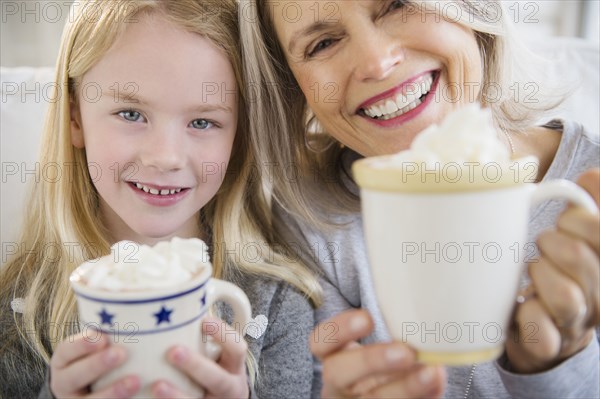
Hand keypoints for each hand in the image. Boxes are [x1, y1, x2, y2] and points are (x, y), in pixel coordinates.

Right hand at [50, 331, 139, 397]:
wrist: (87, 388)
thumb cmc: (99, 355)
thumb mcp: (96, 344)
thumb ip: (109, 330)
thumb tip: (130, 300)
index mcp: (64, 360)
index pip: (66, 350)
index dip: (82, 344)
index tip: (103, 338)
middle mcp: (64, 383)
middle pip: (74, 377)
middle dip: (96, 365)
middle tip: (120, 354)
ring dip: (112, 392)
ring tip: (136, 381)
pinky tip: (137, 397)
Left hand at [151, 317, 248, 398]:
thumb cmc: (213, 370)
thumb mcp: (218, 354)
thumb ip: (201, 335)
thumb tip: (179, 297)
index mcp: (234, 366)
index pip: (237, 348)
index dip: (223, 335)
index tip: (203, 321)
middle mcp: (228, 387)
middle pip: (218, 379)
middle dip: (196, 366)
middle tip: (173, 351)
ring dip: (177, 395)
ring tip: (156, 385)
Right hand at [311, 309, 445, 397]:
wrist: (382, 394)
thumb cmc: (384, 368)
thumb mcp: (381, 351)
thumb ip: (397, 339)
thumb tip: (429, 338)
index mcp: (334, 359)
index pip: (320, 342)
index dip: (339, 330)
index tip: (368, 319)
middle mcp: (338, 385)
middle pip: (338, 373)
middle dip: (370, 360)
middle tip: (405, 352)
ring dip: (404, 387)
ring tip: (431, 373)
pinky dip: (420, 398)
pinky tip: (435, 386)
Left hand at [507, 168, 599, 372]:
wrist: (550, 329)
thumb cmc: (561, 272)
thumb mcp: (579, 236)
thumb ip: (590, 205)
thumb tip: (592, 176)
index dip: (579, 219)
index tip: (565, 222)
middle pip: (580, 257)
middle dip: (552, 242)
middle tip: (543, 245)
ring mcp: (576, 324)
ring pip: (565, 297)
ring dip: (540, 276)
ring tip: (532, 272)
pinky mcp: (549, 344)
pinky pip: (541, 331)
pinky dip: (528, 314)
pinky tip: (524, 303)